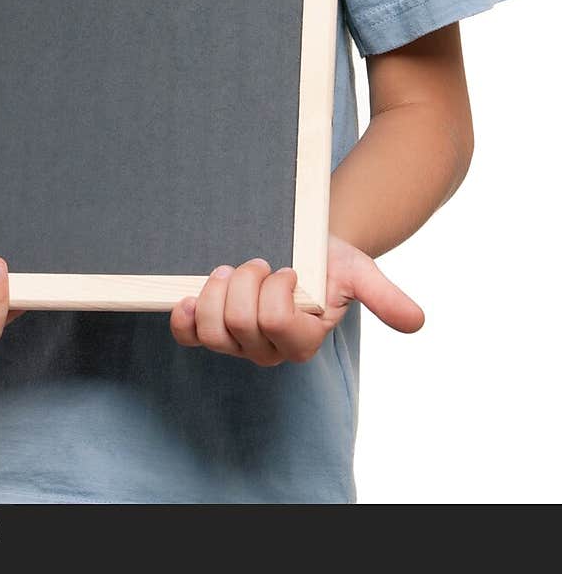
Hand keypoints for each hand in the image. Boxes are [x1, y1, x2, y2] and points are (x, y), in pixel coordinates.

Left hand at [169, 232, 424, 366]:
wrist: (301, 249)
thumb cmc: (329, 261)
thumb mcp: (359, 272)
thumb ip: (384, 297)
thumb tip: (417, 321)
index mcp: (303, 342)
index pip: (275, 322)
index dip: (275, 289)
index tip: (288, 269)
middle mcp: (268, 350)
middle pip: (239, 323)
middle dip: (245, 281)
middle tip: (259, 263)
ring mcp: (237, 343)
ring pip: (211, 329)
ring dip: (215, 290)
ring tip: (231, 270)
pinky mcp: (212, 330)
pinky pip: (189, 337)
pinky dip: (182, 318)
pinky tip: (185, 297)